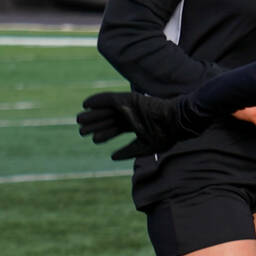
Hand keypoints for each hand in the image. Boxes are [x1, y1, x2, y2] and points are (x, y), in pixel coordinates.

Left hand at [75, 90, 197, 160]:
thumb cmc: (166, 135)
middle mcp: (131, 115)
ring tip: (80, 121)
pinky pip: (108, 99)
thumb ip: (128, 151)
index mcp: (136, 125)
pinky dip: (96, 101)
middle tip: (82, 132)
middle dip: (96, 125)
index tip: (94, 140)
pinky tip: (86, 105)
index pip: (116, 130)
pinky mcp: (127, 99)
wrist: (175, 122)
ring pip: (106, 110)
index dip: (105, 134)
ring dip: (93, 115)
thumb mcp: (145, 147)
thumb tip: (112, 157)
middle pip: (109, 120)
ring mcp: (129, 106)